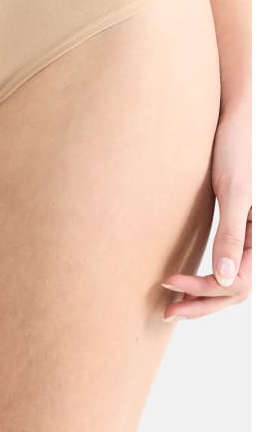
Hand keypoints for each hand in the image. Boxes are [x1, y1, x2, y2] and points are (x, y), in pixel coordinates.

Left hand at [162, 103, 250, 320]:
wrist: (233, 120)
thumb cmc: (237, 148)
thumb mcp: (233, 191)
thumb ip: (231, 235)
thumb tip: (227, 280)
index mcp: (265, 235)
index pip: (239, 283)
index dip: (204, 289)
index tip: (170, 282)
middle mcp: (260, 240)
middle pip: (236, 290)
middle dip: (203, 303)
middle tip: (167, 311)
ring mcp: (249, 237)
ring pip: (232, 283)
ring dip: (205, 297)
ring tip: (174, 305)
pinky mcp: (235, 228)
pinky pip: (227, 265)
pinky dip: (207, 279)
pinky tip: (185, 282)